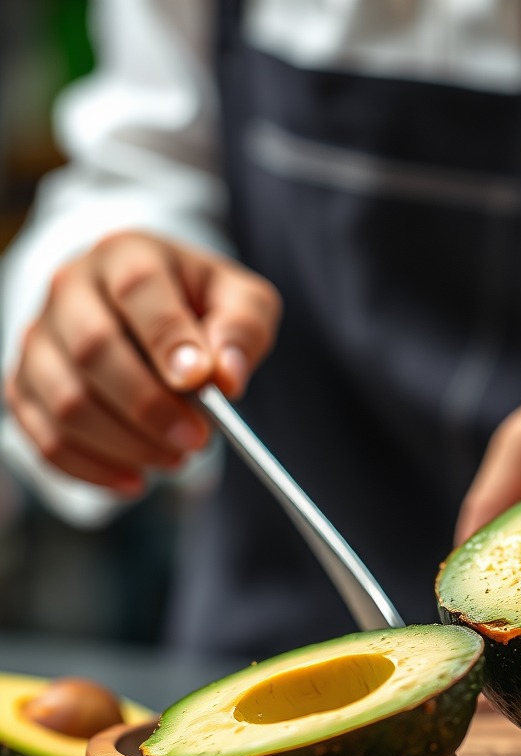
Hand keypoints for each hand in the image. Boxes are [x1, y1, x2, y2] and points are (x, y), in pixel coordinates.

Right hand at [4, 231, 279, 493]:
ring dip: (125, 443)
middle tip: (198, 439)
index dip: (169, 341)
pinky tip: (135, 481)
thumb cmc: (202, 306)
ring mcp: (40, 336)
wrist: (153, 310)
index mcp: (128, 255)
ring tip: (175, 458)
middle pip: (94, 351)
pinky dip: (91, 468)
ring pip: (65, 400)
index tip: (202, 385)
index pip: (138, 290)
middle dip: (150, 407)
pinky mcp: (26, 383)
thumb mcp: (241, 302)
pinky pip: (44, 435)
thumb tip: (226, 377)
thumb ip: (242, 331)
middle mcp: (71, 288)